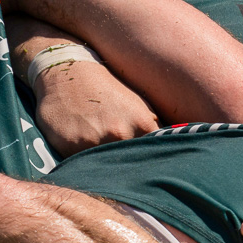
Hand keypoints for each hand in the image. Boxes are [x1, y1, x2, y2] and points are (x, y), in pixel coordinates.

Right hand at [29, 58, 158, 155]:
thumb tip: (174, 151)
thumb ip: (155, 130)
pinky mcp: (70, 146)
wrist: (67, 74)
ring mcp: (94, 141)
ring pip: (107, 167)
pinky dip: (85, 162)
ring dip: (108, 166)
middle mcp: (120, 134)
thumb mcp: (139, 105)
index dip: (152, 163)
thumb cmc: (108, 90)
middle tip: (126, 164)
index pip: (156, 156)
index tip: (151, 167)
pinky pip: (83, 165)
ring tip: (104, 156)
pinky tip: (84, 148)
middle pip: (132, 165)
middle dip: (131, 167)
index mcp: (142, 124)